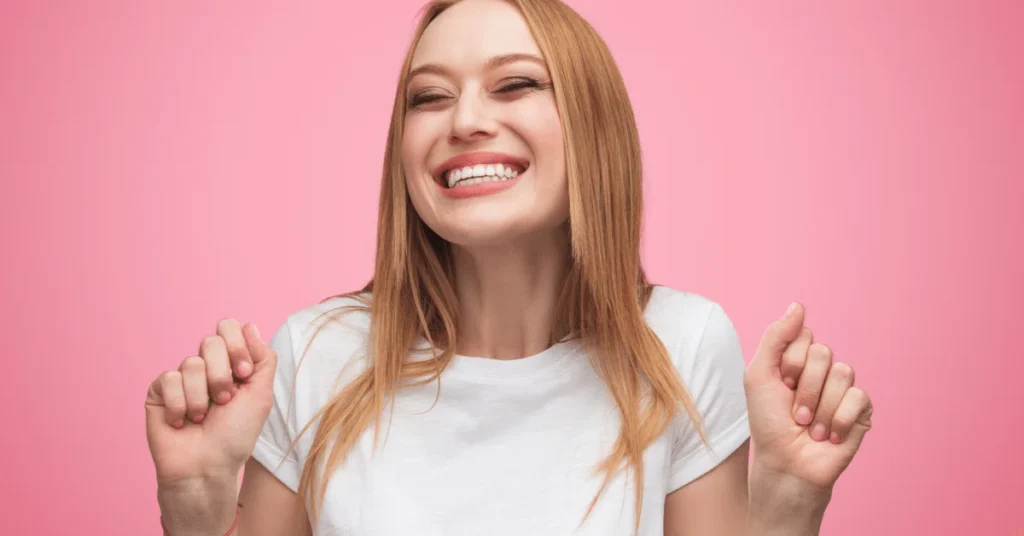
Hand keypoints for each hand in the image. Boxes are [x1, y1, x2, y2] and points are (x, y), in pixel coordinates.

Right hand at [145, 319, 276, 490]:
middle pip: (210, 341)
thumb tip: (250, 326)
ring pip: (190, 363)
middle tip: (225, 401)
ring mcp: (181, 378)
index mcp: (231, 364)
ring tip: (203, 418)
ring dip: (202, 397)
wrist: (206, 466)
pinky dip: (181, 405)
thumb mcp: (261, 395)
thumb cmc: (235, 435)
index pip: (229, 328)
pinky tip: (182, 422)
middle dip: (222, 375)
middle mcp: (206, 367)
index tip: (244, 374)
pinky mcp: (159, 391)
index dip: (237, 347)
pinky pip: (168, 379)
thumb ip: (263, 359)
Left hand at [743, 303, 872, 492]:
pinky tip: (829, 436)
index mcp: (798, 359)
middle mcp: (822, 370)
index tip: (779, 384)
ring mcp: (842, 389)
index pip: (804, 336)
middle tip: (794, 412)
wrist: (786, 464)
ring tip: (809, 427)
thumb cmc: (768, 423)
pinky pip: (858, 397)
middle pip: (823, 352)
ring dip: (819, 406)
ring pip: (842, 372)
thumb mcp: (759, 375)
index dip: (789, 362)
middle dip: (804, 387)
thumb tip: (798, 305)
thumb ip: (776, 337)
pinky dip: (838, 419)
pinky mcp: (861, 410)